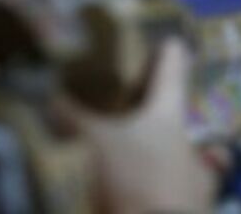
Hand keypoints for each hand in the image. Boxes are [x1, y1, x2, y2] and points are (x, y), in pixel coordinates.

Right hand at [66, 39, 215, 213]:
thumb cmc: (132, 177)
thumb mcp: (91, 143)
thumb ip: (69, 118)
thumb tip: (45, 92)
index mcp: (169, 119)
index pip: (171, 77)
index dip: (170, 58)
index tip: (174, 42)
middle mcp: (190, 150)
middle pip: (184, 127)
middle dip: (169, 126)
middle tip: (150, 122)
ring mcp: (195, 188)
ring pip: (185, 168)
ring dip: (165, 167)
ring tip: (138, 167)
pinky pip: (174, 202)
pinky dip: (157, 198)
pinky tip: (134, 199)